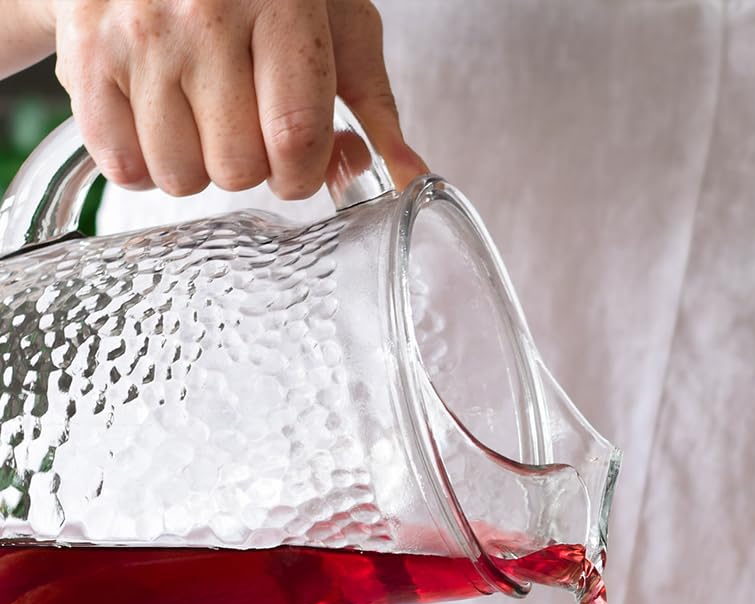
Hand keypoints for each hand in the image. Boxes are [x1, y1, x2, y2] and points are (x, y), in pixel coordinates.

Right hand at [48, 0, 425, 197]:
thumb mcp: (337, 24)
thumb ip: (376, 108)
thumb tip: (414, 181)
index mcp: (280, 2)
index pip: (295, 138)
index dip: (303, 171)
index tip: (299, 158)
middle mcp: (202, 13)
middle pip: (238, 167)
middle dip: (252, 166)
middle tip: (244, 122)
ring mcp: (137, 32)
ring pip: (180, 174)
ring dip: (197, 166)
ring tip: (198, 115)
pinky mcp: (86, 51)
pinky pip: (120, 162)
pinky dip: (142, 163)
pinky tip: (158, 120)